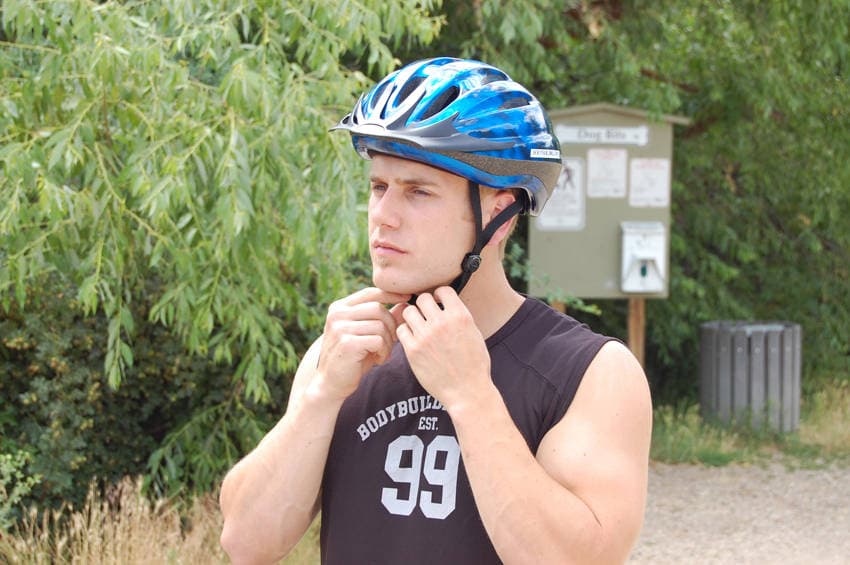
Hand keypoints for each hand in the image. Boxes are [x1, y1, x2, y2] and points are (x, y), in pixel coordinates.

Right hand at [314, 287, 409, 401]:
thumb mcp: (368, 334)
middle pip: (378, 309)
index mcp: (340, 307)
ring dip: (388, 342)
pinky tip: (378, 361)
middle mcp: (337, 314)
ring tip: (382, 354)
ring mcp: (340, 328)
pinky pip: (378, 340)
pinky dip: (384, 351)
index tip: (408, 298)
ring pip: (380, 325)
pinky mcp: (347, 343)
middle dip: (391, 326)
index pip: (371, 293)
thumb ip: (384, 319)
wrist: (331, 383)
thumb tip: (406, 304)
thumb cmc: (353, 357)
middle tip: (389, 343)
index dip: (391, 294)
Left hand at [396, 287, 491, 411]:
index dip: (439, 296)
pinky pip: (401, 330)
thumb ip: (459, 317)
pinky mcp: (413, 350)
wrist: (467, 392)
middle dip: (424, 305)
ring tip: (418, 327)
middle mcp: (442, 323)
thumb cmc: (474, 365)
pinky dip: (406, 332)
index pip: (443, 290)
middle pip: (422, 299)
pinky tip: (413, 339)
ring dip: (413, 317)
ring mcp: (426, 336)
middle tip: (425, 316)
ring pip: (408, 312)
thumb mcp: (474, 334)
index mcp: (461, 316)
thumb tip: (445, 304)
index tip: (438, 304)